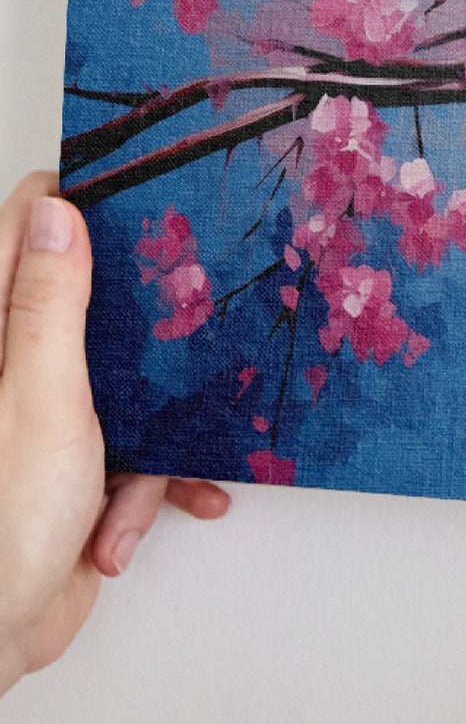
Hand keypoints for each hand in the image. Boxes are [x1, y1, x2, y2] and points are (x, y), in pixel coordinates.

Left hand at [0, 172, 229, 696]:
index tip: (145, 202)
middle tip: (189, 321)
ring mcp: (42, 414)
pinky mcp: (72, 463)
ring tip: (149, 471)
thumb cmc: (3, 522)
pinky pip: (132, 449)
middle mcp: (12, 365)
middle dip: (147, 328)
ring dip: (153, 431)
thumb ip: (50, 304)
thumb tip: (57, 213)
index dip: (81, 207)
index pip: (26, 229)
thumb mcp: (42, 397)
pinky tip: (132, 522)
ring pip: (126, 380)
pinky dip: (145, 485)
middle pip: (91, 303)